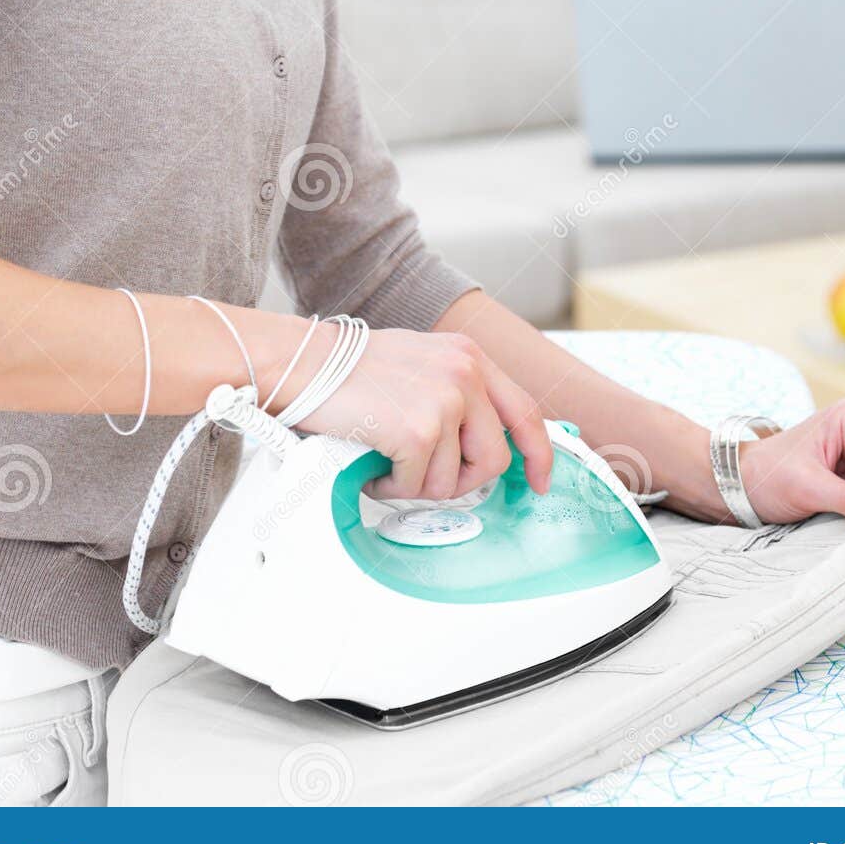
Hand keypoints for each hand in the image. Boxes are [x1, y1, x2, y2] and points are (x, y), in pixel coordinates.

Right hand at [293, 327, 553, 501]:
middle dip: (463, 480)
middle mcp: (465, 374)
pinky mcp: (419, 431)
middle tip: (428, 477)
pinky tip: (373, 464)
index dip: (539, 453)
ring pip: (453, 479)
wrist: (305, 364)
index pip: (524, 411)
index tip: (539, 481)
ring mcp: (445, 401)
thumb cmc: (351, 370)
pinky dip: (392, 486)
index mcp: (469, 357)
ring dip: (418, 483)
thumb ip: (458, 393)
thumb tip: (478, 444)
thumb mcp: (422, 364)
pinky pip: (417, 486)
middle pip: (494, 457)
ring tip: (388, 461)